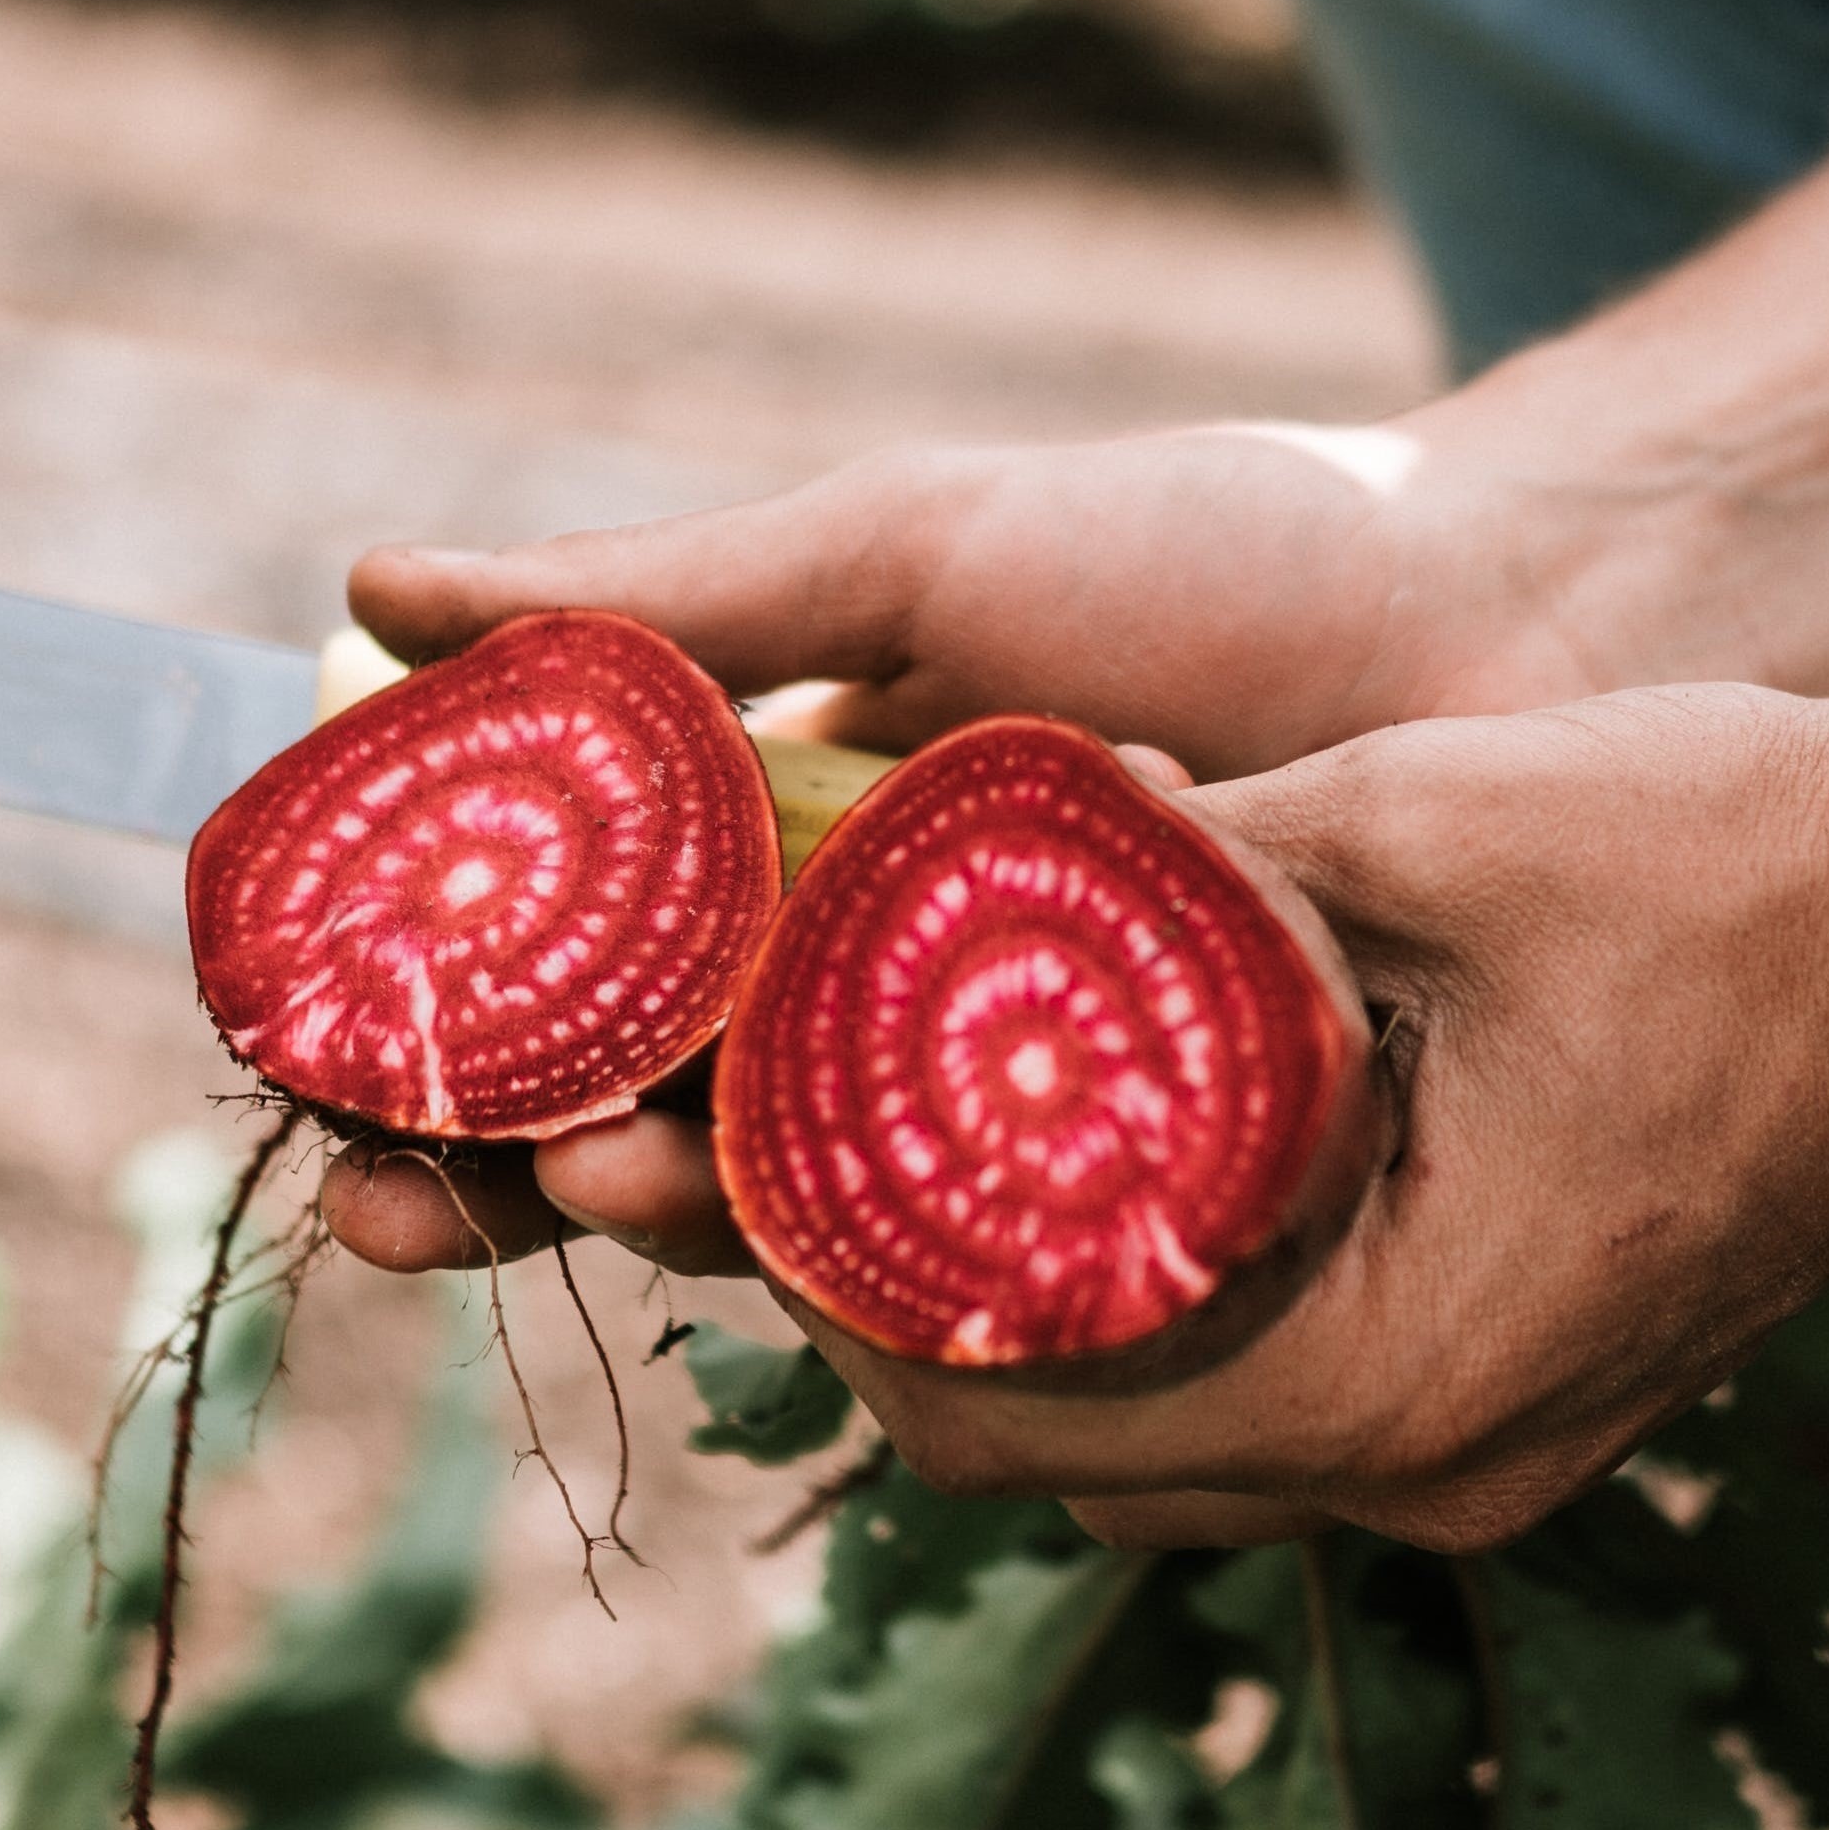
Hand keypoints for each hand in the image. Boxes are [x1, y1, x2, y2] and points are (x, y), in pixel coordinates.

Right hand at [315, 405, 1822, 1278]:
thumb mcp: (912, 553)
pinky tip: (803, 1266)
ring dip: (654, 1222)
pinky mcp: (1130, 1193)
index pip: (544, 967)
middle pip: (619, 1122)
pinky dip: (870, 1275)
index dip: (414, 1027)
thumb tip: (369, 586)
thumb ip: (660, 598)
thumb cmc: (1225, 558)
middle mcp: (863, 995)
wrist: (1521, 620)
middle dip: (491, 1176)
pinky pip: (967, 1266)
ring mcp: (994, 1104)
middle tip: (397, 1199)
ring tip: (602, 1187)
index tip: (307, 1051)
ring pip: (772, 1212)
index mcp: (778, 849)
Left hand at [339, 687, 1828, 1551]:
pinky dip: (1137, 1302)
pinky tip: (1069, 1161)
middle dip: (886, 1312)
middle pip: (1052, 1460)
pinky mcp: (1509, 1397)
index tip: (720, 1142)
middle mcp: (1431, 1464)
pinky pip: (1255, 1398)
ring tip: (875, 1146)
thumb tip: (922, 855)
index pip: (1009, 1413)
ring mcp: (1481, 1449)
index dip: (830, 1289)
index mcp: (1400, 1369)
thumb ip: (1158, 877)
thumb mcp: (1411, 820)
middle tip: (755, 1142)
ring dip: (1006, 1315)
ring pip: (1144, 1444)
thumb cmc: (1739, 850)